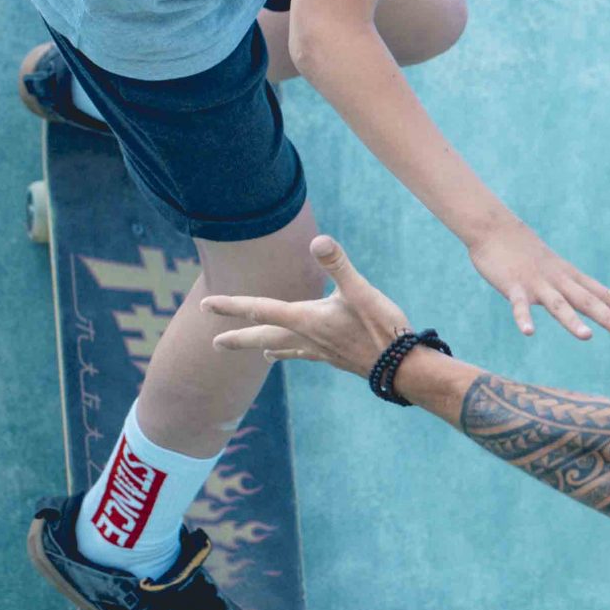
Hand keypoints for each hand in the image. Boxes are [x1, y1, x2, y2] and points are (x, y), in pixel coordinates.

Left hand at [201, 235, 412, 376]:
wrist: (402, 369)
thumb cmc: (382, 328)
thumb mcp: (361, 291)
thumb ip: (338, 265)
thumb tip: (319, 240)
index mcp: (307, 319)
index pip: (261, 310)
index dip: (232, 306)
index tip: (207, 306)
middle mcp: (307, 337)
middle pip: (264, 336)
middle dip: (239, 337)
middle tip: (215, 343)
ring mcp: (320, 350)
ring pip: (283, 348)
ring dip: (263, 347)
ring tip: (251, 350)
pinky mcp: (334, 357)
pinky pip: (304, 354)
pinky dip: (291, 352)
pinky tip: (291, 353)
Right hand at [463, 216, 609, 340]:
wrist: (495, 228)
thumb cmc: (526, 252)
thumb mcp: (555, 270)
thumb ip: (571, 289)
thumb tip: (589, 304)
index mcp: (571, 278)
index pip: (605, 295)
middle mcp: (559, 280)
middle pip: (588, 301)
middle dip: (608, 317)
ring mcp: (537, 283)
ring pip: (558, 304)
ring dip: (572, 320)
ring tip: (587, 337)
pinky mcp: (513, 285)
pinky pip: (519, 304)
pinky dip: (523, 317)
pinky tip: (529, 332)